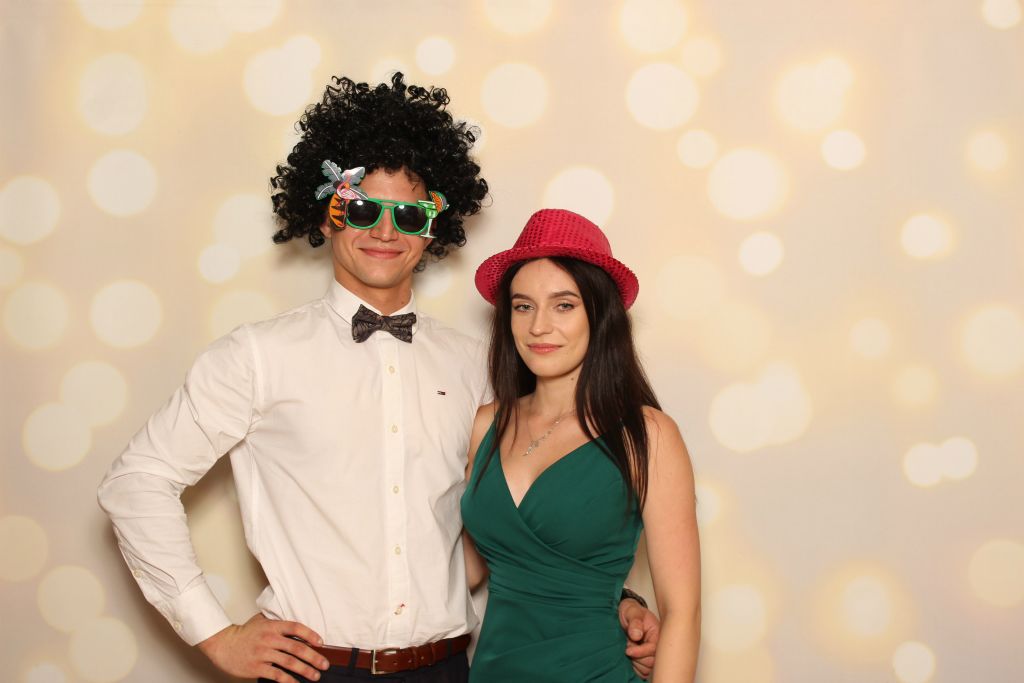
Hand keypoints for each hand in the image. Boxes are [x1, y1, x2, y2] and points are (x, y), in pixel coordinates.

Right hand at [196, 613, 329, 681]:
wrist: (223, 644)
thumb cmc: (244, 633)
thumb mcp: (261, 621)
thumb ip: (277, 623)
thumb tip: (297, 628)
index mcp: (272, 626)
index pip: (296, 628)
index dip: (311, 635)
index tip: (321, 643)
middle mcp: (269, 639)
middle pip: (297, 647)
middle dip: (314, 657)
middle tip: (325, 664)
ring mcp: (263, 654)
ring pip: (290, 662)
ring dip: (305, 670)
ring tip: (315, 675)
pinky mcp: (257, 667)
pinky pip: (277, 675)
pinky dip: (289, 680)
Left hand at [619, 598, 659, 679]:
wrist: (627, 615)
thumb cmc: (631, 612)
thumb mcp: (632, 611)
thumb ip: (635, 622)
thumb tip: (636, 635)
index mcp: (658, 634)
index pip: (653, 649)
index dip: (640, 652)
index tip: (627, 649)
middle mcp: (658, 646)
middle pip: (651, 662)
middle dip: (637, 657)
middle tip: (628, 646)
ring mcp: (652, 654)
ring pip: (647, 669)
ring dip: (636, 662)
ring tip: (629, 649)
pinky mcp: (646, 660)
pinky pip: (643, 672)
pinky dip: (636, 668)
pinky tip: (631, 657)